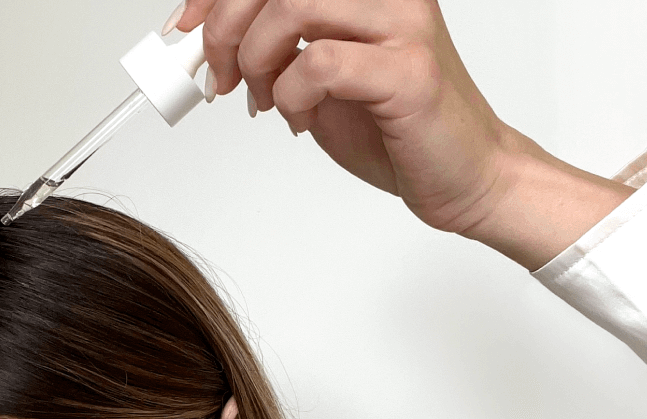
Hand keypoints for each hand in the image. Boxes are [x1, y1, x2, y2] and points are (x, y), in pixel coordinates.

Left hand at [170, 0, 633, 266]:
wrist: (463, 174)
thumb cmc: (396, 127)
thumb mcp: (318, 79)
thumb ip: (275, 51)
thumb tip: (209, 43)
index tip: (183, 28)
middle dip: (224, 27)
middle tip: (218, 76)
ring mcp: (403, 24)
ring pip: (292, 7)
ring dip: (256, 61)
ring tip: (263, 101)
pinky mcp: (409, 71)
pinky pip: (318, 64)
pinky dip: (289, 96)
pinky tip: (298, 118)